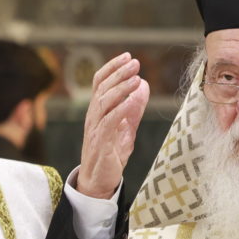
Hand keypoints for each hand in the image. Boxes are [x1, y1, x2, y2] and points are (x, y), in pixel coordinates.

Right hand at [76, 52, 149, 198]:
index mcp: (98, 110)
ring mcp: (95, 129)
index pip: (100, 82)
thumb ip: (134, 107)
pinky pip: (108, 122)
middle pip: (102, 88)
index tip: (127, 56)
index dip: (112, 67)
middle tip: (135, 62)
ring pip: (103, 102)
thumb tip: (144, 85)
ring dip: (120, 88)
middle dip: (118, 73)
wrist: (98, 181)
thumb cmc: (110, 153)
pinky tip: (131, 101)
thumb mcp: (126, 127)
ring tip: (135, 78)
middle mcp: (93, 117)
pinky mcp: (101, 143)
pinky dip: (120, 110)